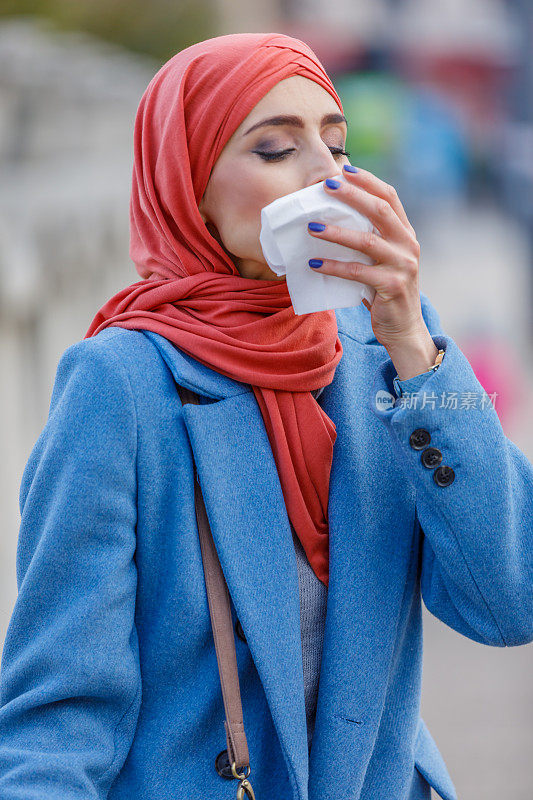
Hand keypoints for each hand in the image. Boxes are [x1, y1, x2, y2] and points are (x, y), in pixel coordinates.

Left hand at [307, 165, 426, 350]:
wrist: (404, 329)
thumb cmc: (385, 292)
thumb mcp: (381, 261)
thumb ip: (368, 240)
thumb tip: (331, 219)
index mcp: (405, 233)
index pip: (389, 197)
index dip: (368, 181)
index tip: (345, 169)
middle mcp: (408, 244)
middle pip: (379, 211)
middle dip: (352, 195)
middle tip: (326, 186)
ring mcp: (403, 265)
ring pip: (366, 241)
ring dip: (336, 232)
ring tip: (311, 227)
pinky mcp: (391, 286)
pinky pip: (357, 272)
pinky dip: (333, 266)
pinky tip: (314, 262)